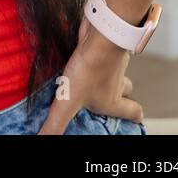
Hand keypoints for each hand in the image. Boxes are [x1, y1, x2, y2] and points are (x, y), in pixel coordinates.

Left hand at [35, 17, 144, 133]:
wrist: (99, 38)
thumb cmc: (89, 72)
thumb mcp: (67, 102)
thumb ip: (56, 124)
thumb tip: (43, 139)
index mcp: (114, 101)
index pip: (133, 112)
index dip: (133, 116)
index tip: (133, 119)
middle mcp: (117, 83)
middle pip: (126, 91)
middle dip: (119, 95)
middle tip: (105, 97)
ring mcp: (112, 63)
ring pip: (114, 71)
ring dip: (105, 75)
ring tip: (86, 78)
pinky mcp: (102, 47)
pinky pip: (101, 55)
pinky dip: (93, 57)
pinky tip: (77, 57)